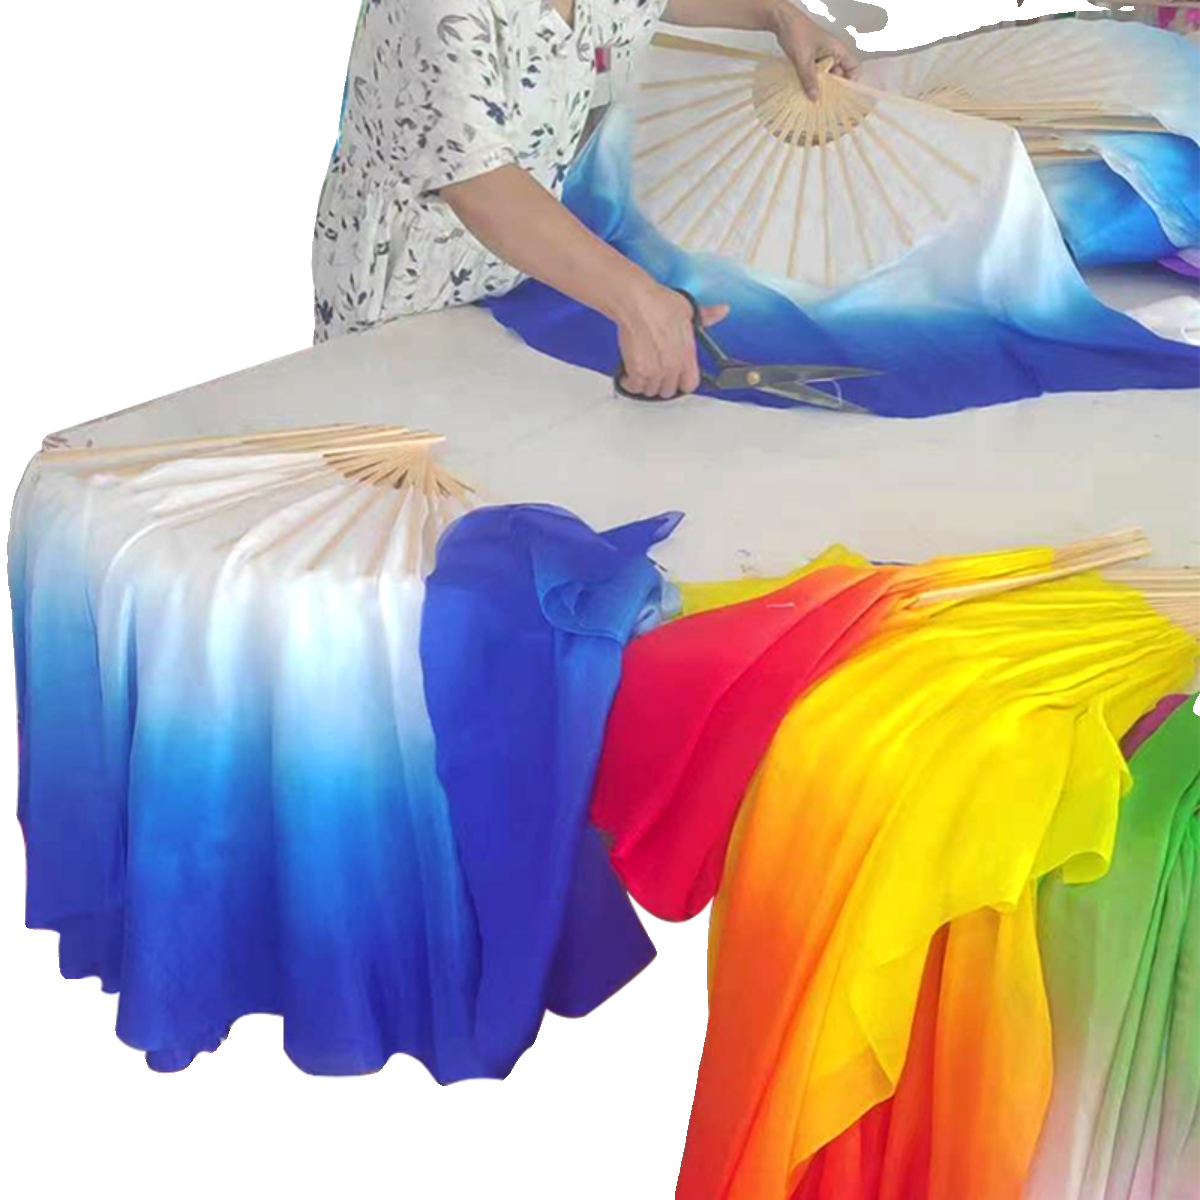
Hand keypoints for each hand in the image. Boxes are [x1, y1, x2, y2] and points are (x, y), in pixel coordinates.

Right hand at [616, 285, 729, 400]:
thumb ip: (706, 317)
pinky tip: (631, 374)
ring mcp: (655, 370)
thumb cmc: (658, 304)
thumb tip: (721, 311)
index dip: (683, 382)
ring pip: (651, 390)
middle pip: (669, 390)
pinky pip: (634, 387)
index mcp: (687, 353)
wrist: (636, 303)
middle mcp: (672, 365)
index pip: (690, 384)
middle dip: (663, 383)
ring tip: (644, 373)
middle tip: (657, 372)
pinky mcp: (637, 371)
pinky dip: (631, 382)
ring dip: (647, 384)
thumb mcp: (688, 309)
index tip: (677, 378)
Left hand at [769, 2, 861, 100]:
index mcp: (838, 50)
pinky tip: (805, 89)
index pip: (854, 68)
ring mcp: (823, 56)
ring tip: (812, 96)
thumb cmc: (796, 32)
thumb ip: (809, 79)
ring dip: (820, 85)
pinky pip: (817, 73)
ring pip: (827, 75)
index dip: (850, 81)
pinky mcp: (813, 59)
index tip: (840, 93)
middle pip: (840, 75)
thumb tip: (815, 97)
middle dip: (832, 87)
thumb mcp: (803, 59)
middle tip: (823, 99)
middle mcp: (833, 53)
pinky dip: (812, 81)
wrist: (782, 21)